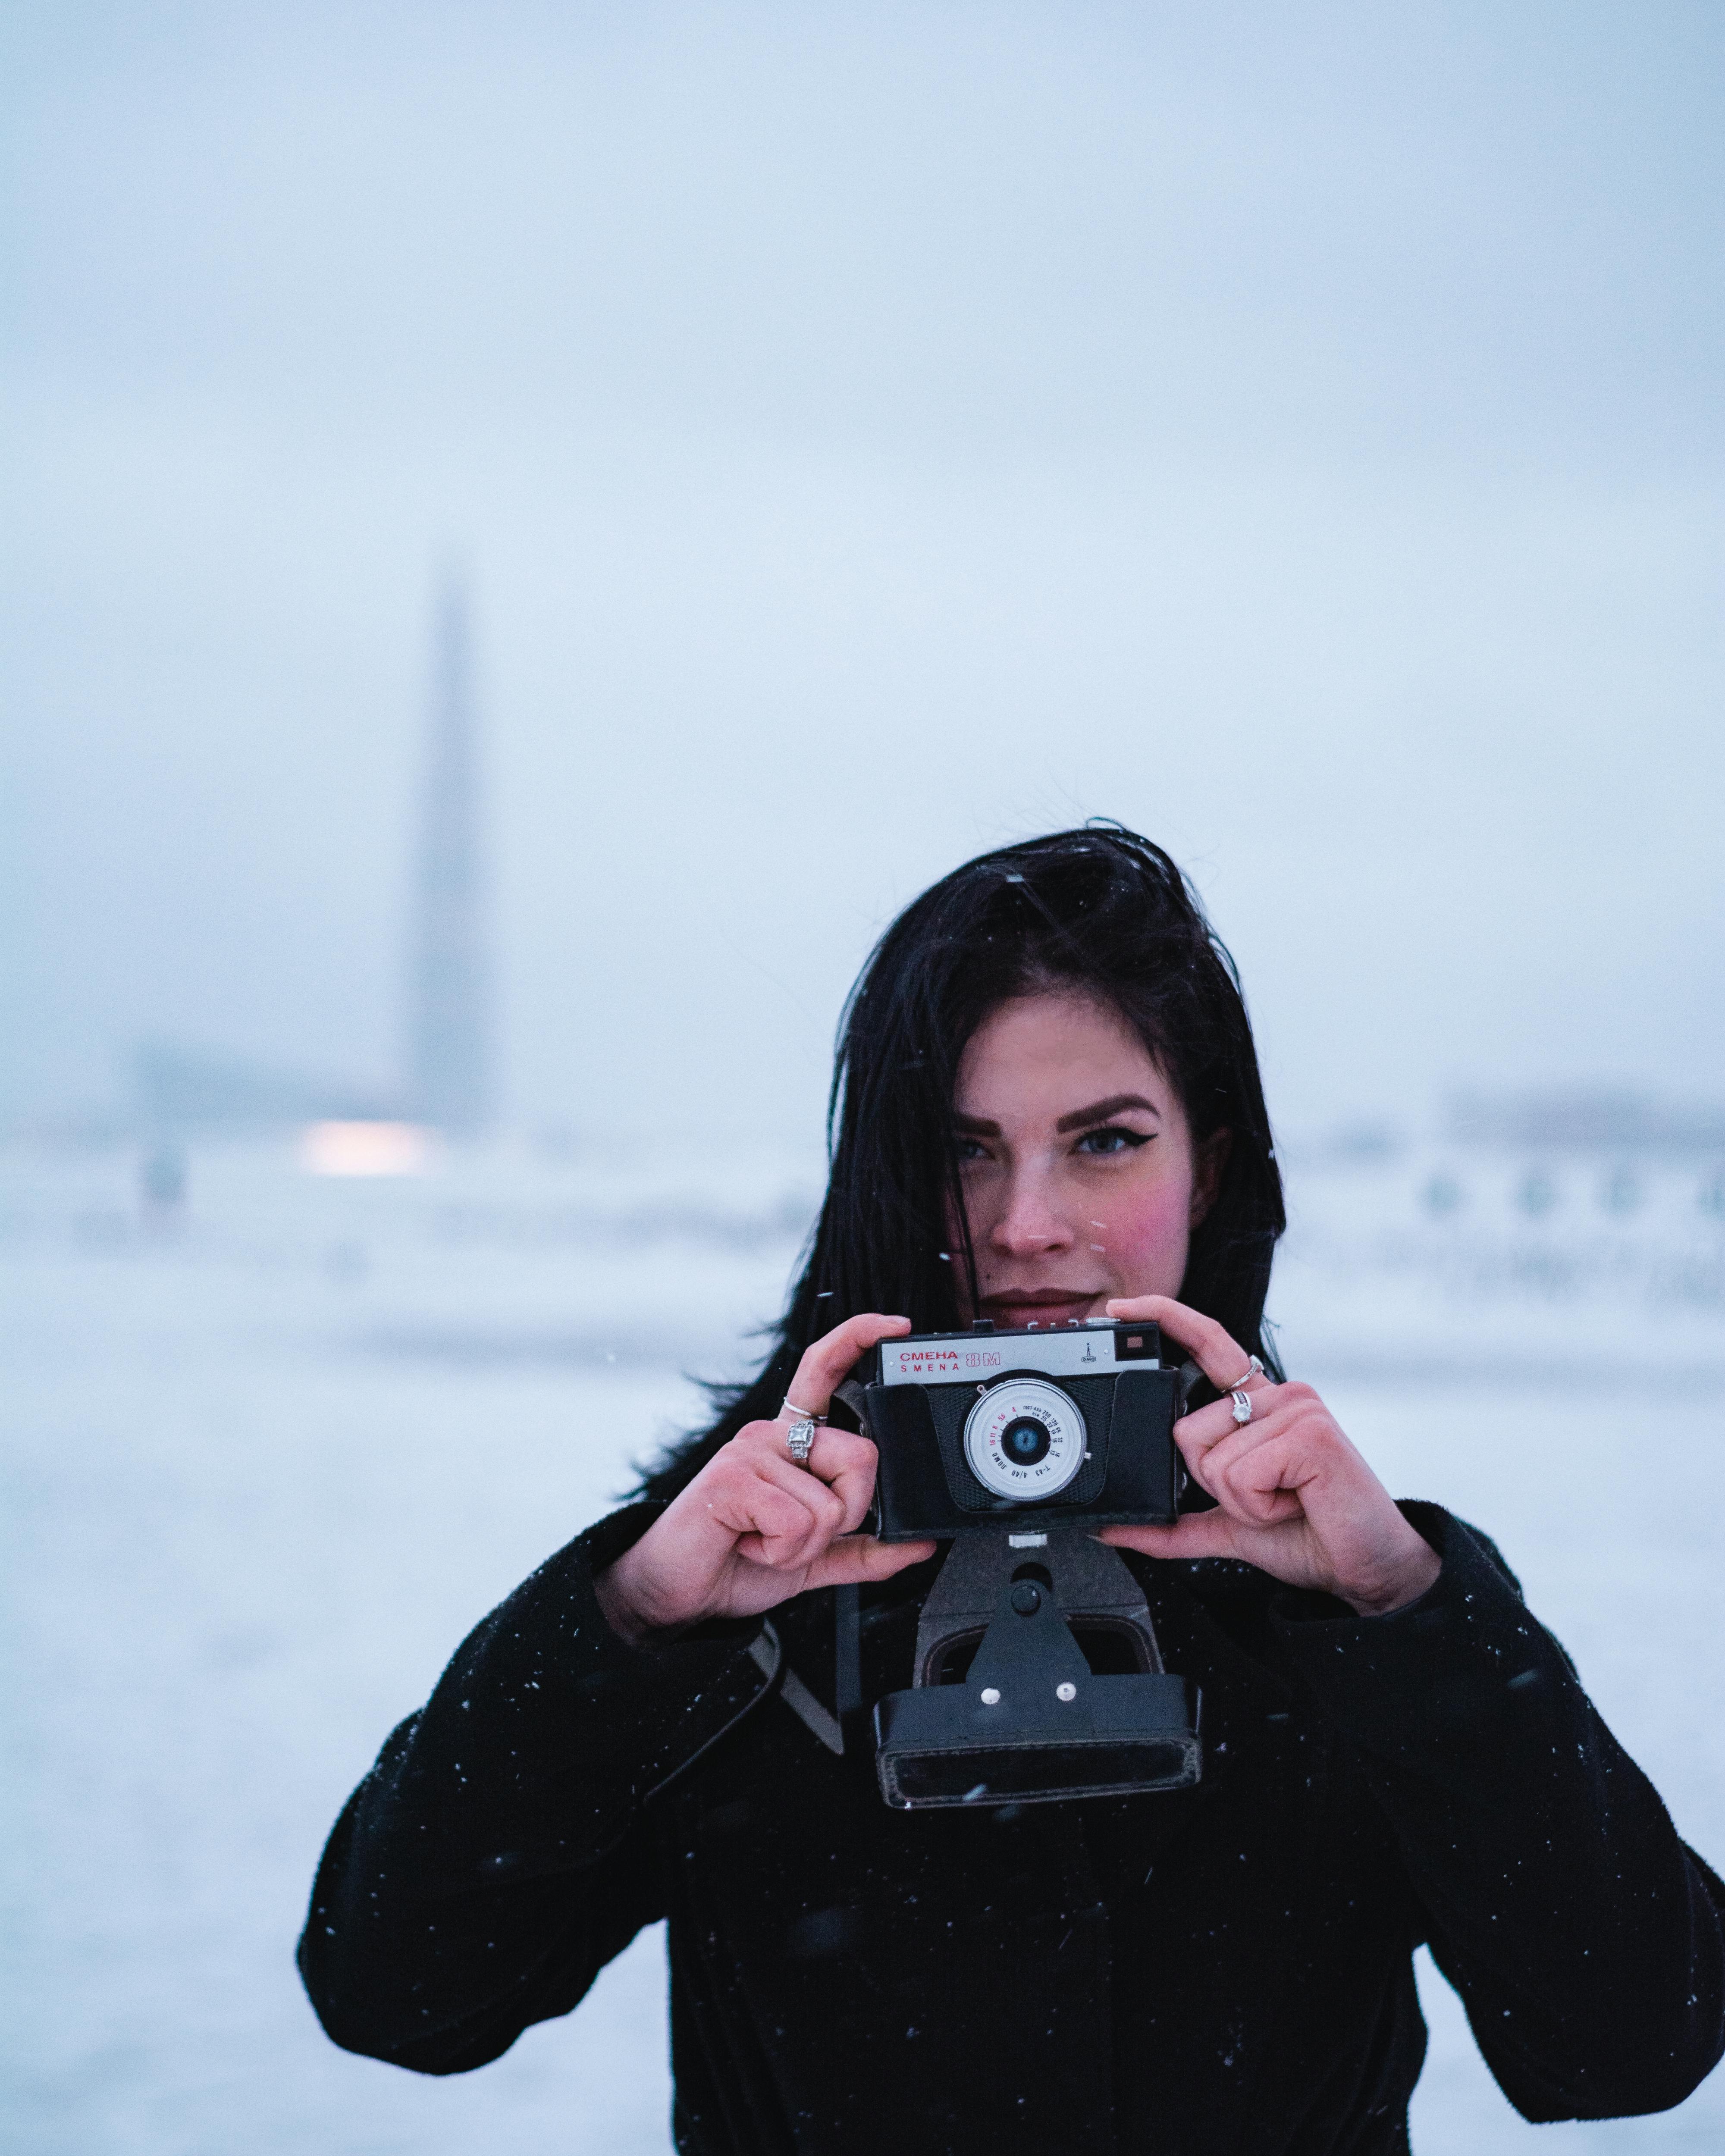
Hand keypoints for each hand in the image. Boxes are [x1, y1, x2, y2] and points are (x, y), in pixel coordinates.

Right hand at [594, 1313, 937, 1644]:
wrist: (676, 1592)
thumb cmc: (736, 1562)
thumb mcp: (814, 1557)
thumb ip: (866, 1550)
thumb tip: (919, 1544)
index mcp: (793, 1440)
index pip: (825, 1369)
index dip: (860, 1337)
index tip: (896, 1326)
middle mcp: (771, 1433)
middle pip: (860, 1456)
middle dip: (848, 1514)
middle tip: (801, 1534)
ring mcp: (749, 1450)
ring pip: (831, 1504)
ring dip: (806, 1546)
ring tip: (765, 1544)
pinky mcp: (731, 1478)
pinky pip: (797, 1522)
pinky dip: (783, 1553)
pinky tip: (749, 1546)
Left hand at [1097, 1296, 1440, 1617]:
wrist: (1366, 1568)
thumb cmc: (1306, 1535)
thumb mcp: (1224, 1525)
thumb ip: (1170, 1524)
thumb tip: (1113, 1527)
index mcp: (1258, 1405)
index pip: (1206, 1344)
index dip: (1162, 1317)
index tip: (1118, 1308)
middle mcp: (1279, 1397)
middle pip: (1187, 1431)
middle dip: (1212, 1483)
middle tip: (1265, 1498)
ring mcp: (1297, 1410)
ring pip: (1211, 1458)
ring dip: (1240, 1501)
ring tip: (1286, 1503)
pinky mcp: (1311, 1433)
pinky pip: (1241, 1474)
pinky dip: (1258, 1507)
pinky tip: (1296, 1504)